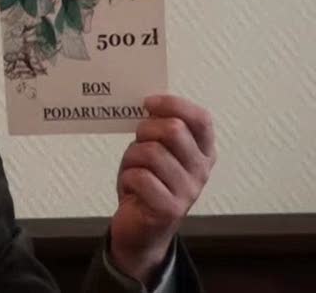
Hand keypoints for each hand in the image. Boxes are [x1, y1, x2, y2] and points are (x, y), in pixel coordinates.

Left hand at [108, 95, 215, 282]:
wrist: (141, 228)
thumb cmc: (146, 182)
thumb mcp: (155, 149)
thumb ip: (159, 129)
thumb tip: (149, 102)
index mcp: (203, 151)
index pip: (201, 119)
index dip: (173, 104)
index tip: (148, 103)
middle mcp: (201, 170)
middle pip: (173, 130)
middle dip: (146, 130)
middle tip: (138, 142)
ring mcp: (188, 190)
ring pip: (151, 152)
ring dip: (132, 158)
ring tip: (134, 170)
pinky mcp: (170, 209)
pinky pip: (140, 177)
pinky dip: (127, 178)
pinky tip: (132, 188)